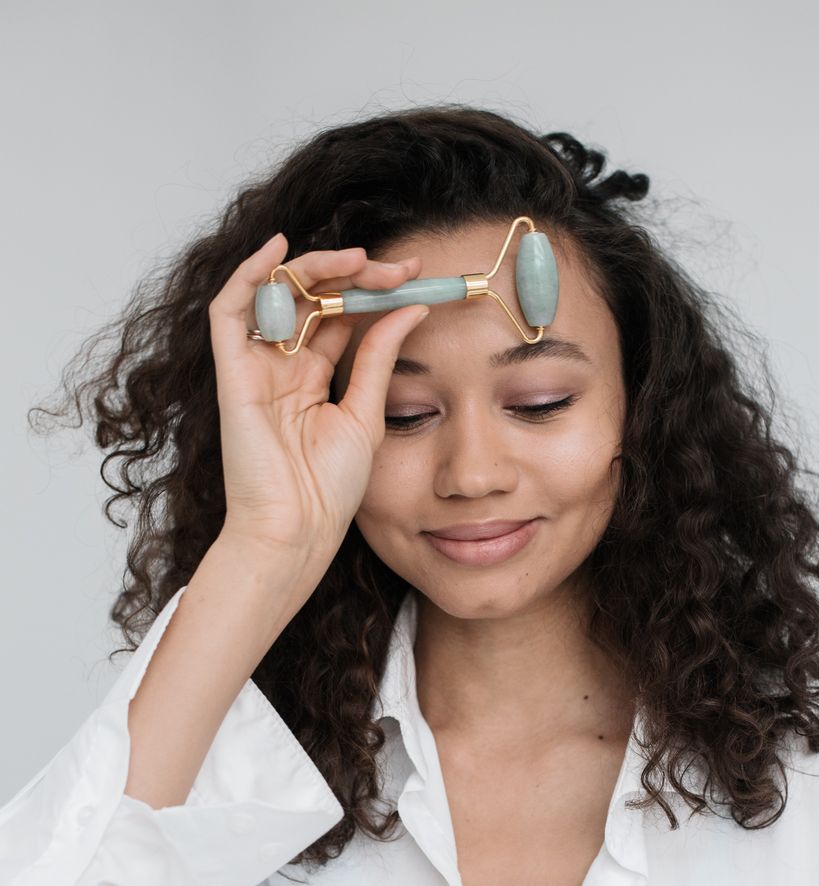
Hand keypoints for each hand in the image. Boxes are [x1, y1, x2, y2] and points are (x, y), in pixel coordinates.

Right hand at [207, 233, 427, 560]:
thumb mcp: (367, 412)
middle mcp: (282, 366)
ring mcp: (256, 367)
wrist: (297, 529)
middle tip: (396, 268)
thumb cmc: (328, 489)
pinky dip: (250, 274)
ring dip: (314, 266)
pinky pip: (229, 310)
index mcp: (313, 378)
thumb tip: (410, 308)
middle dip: (352, 274)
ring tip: (357, 259)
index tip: (415, 276)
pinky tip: (282, 249)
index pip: (339, 314)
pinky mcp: (232, 373)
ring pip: (275, 294)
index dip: (372, 289)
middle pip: (310, 297)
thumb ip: (380, 357)